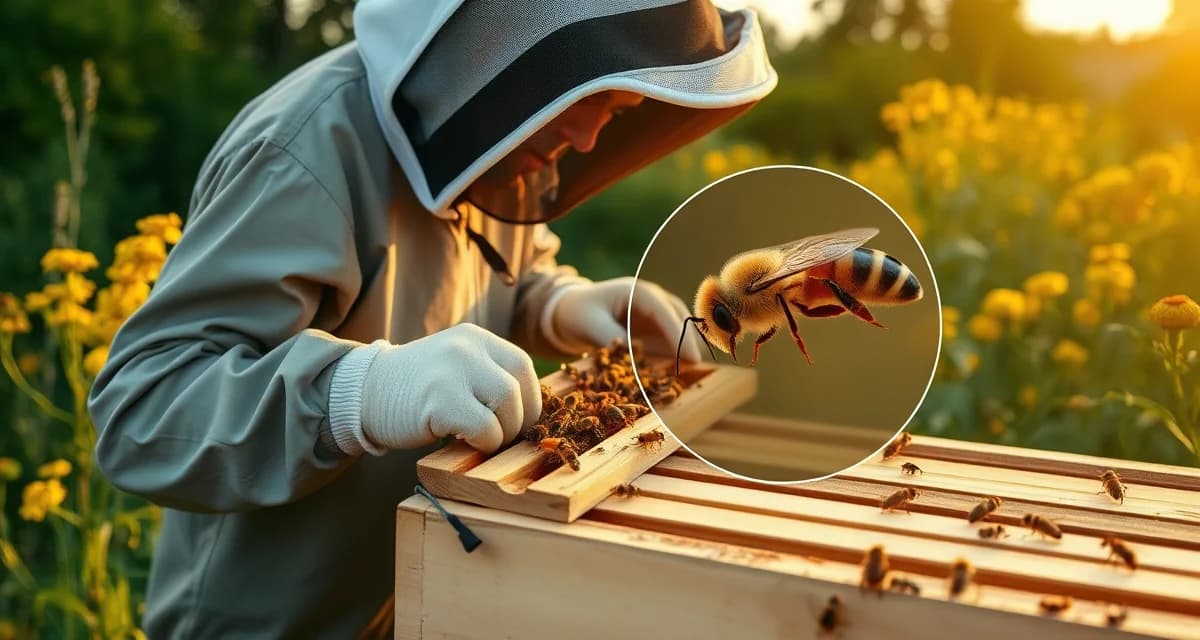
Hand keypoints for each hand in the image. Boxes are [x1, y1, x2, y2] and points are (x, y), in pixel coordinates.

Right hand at [359, 324, 540, 453]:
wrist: (365, 393)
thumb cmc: (416, 390)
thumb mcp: (455, 366)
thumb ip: (488, 376)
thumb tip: (530, 415)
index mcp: (475, 338)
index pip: (522, 366)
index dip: (528, 399)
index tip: (516, 420)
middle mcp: (467, 348)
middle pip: (517, 388)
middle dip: (517, 421)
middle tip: (498, 436)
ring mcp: (453, 372)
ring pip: (507, 407)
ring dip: (501, 433)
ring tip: (480, 438)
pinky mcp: (441, 401)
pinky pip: (485, 428)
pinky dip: (484, 443)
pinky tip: (463, 441)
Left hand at [548, 277, 701, 361]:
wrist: (568, 313)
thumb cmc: (578, 313)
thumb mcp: (592, 325)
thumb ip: (614, 339)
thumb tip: (635, 358)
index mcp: (638, 292)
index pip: (665, 311)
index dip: (680, 334)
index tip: (690, 356)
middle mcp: (652, 300)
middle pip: (679, 318)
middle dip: (688, 342)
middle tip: (694, 367)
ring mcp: (654, 314)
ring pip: (680, 330)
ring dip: (685, 348)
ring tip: (689, 371)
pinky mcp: (653, 329)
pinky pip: (670, 342)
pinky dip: (675, 355)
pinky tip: (678, 371)